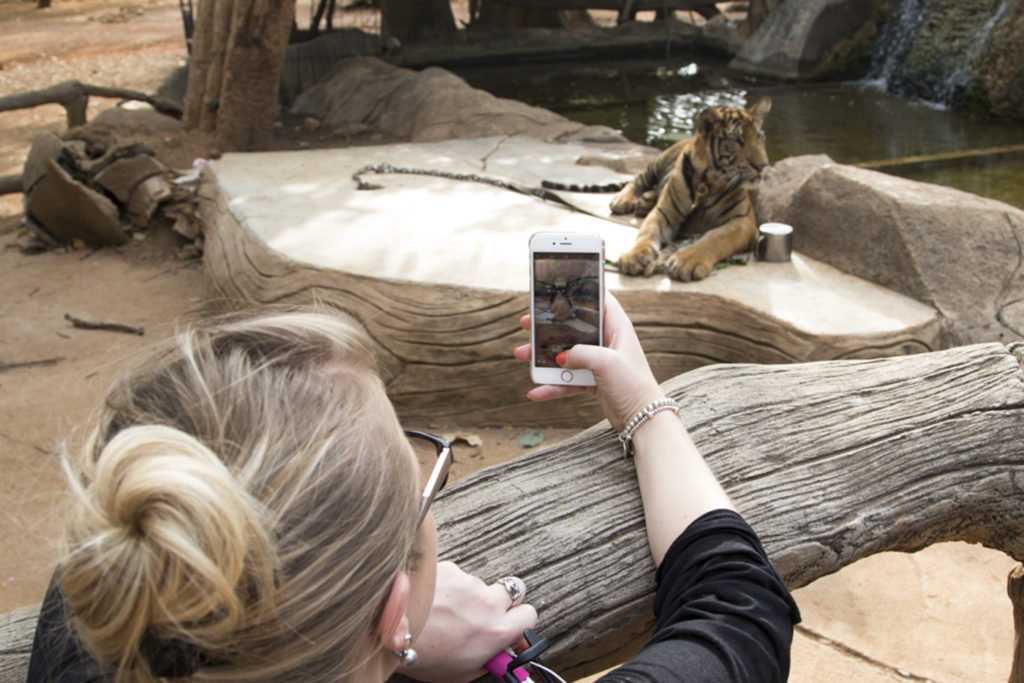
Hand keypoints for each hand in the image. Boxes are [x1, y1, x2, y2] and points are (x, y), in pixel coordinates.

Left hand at [401, 561, 537, 681]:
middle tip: (487, 611)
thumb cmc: (423, 656)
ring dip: (469, 594)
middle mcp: (487, 603)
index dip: (520, 621)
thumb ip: (490, 659)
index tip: (511, 625)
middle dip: (506, 599)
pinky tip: (431, 601)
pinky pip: (457, 575)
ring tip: (444, 612)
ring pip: (480, 584)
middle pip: (516, 589)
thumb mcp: (463, 672)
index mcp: (495, 632)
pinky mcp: (450, 569)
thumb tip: (505, 651)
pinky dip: (448, 585)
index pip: (530, 616)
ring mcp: (469, 583)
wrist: (389, 631)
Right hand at [514, 291, 664, 430]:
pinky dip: (552, 385)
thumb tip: (560, 358)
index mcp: (616, 327)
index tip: (557, 289)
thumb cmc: (633, 385)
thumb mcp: (605, 362)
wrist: (643, 419)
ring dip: (543, 357)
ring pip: (565, 354)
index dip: (579, 292)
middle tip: (527, 322)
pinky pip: (568, 380)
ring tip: (521, 355)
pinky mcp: (594, 381)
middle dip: (548, 326)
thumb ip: (579, 353)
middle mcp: (607, 342)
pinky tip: (536, 392)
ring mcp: (599, 362)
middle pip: (573, 327)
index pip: (599, 299)